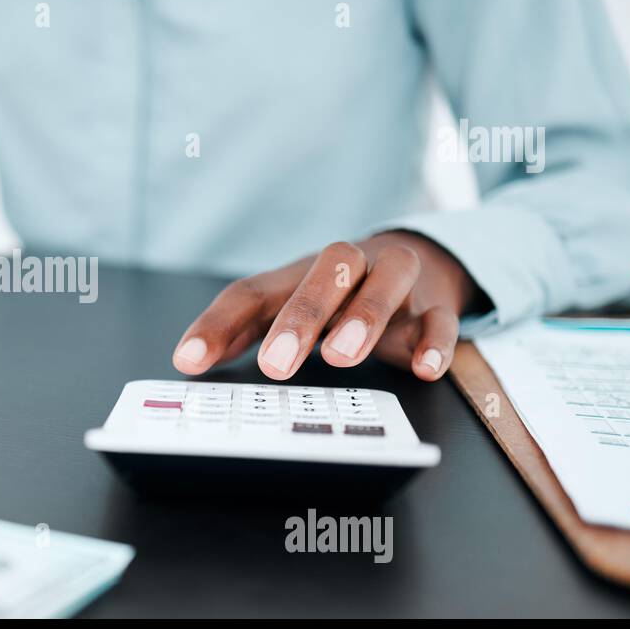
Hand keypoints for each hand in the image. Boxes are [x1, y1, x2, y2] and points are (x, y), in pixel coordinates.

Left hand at [172, 232, 478, 380]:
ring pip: (387, 283)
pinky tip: (423, 368)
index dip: (218, 325)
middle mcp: (348, 268)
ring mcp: (395, 284)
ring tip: (341, 356)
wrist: (420, 261)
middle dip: (300, 316)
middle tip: (276, 364)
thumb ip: (242, 331)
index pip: (252, 292)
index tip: (189, 360)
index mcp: (297, 274)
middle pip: (326, 272)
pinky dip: (434, 342)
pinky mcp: (434, 307)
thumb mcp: (286, 306)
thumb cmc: (336, 293)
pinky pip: (440, 319)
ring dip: (364, 315)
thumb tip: (190, 359)